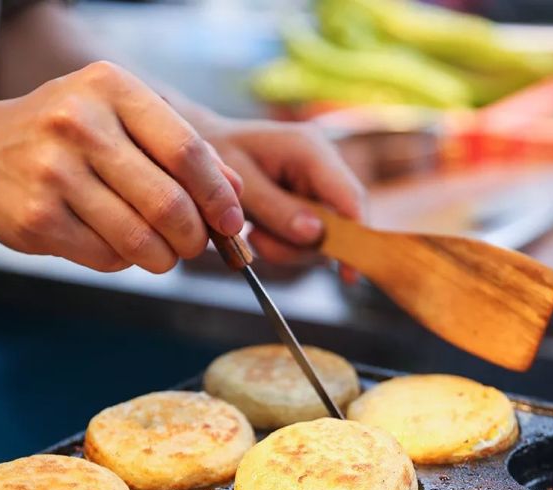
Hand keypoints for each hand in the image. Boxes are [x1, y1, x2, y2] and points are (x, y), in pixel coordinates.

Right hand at [0, 61, 244, 272]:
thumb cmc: (67, 138)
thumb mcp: (121, 119)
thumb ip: (180, 148)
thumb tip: (237, 193)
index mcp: (112, 89)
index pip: (186, 150)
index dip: (218, 196)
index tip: (231, 222)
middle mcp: (81, 125)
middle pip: (169, 204)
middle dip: (193, 238)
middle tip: (193, 245)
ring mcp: (55, 173)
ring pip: (141, 240)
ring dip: (162, 258)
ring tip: (159, 252)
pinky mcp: (39, 218)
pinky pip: (107, 258)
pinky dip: (123, 261)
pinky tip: (114, 243)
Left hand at [198, 117, 367, 274]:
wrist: (197, 158)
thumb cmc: (216, 161)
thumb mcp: (241, 184)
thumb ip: (277, 209)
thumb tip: (315, 234)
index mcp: (310, 149)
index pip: (348, 196)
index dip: (355, 237)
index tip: (350, 275)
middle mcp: (322, 167)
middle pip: (339, 224)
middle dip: (301, 246)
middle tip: (258, 241)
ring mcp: (317, 188)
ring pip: (323, 239)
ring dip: (287, 249)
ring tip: (254, 233)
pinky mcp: (309, 207)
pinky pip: (308, 241)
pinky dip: (283, 247)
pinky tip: (259, 233)